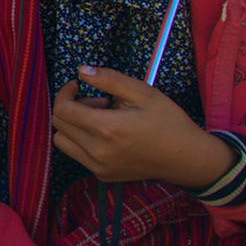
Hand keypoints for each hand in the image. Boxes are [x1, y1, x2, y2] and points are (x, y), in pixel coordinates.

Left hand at [51, 66, 235, 187]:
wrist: (185, 158)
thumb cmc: (167, 121)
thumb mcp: (143, 92)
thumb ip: (109, 79)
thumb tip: (81, 70)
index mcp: (107, 129)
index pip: (62, 110)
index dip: (65, 92)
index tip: (78, 85)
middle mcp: (98, 151)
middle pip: (59, 124)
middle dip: (72, 107)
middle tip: (100, 102)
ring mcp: (98, 167)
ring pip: (63, 141)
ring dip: (74, 125)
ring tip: (102, 119)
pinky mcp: (102, 175)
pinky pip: (77, 154)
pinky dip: (82, 141)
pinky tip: (108, 135)